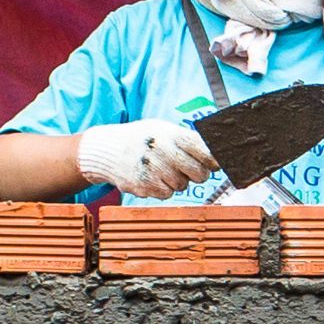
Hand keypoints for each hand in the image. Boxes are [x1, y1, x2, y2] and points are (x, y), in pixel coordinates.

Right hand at [75, 117, 213, 198]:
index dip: (214, 161)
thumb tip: (217, 156)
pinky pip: (166, 194)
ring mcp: (152, 169)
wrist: (107, 149)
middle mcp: (162, 151)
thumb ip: (188, 140)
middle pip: (199, 174)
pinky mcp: (143, 186)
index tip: (216, 165)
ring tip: (162, 169)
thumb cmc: (142, 139)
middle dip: (197, 174)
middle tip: (188, 169)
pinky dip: (163, 188)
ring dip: (177, 181)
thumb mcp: (163, 129)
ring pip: (182, 186)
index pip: (204, 150)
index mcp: (170, 134)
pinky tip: (151, 176)